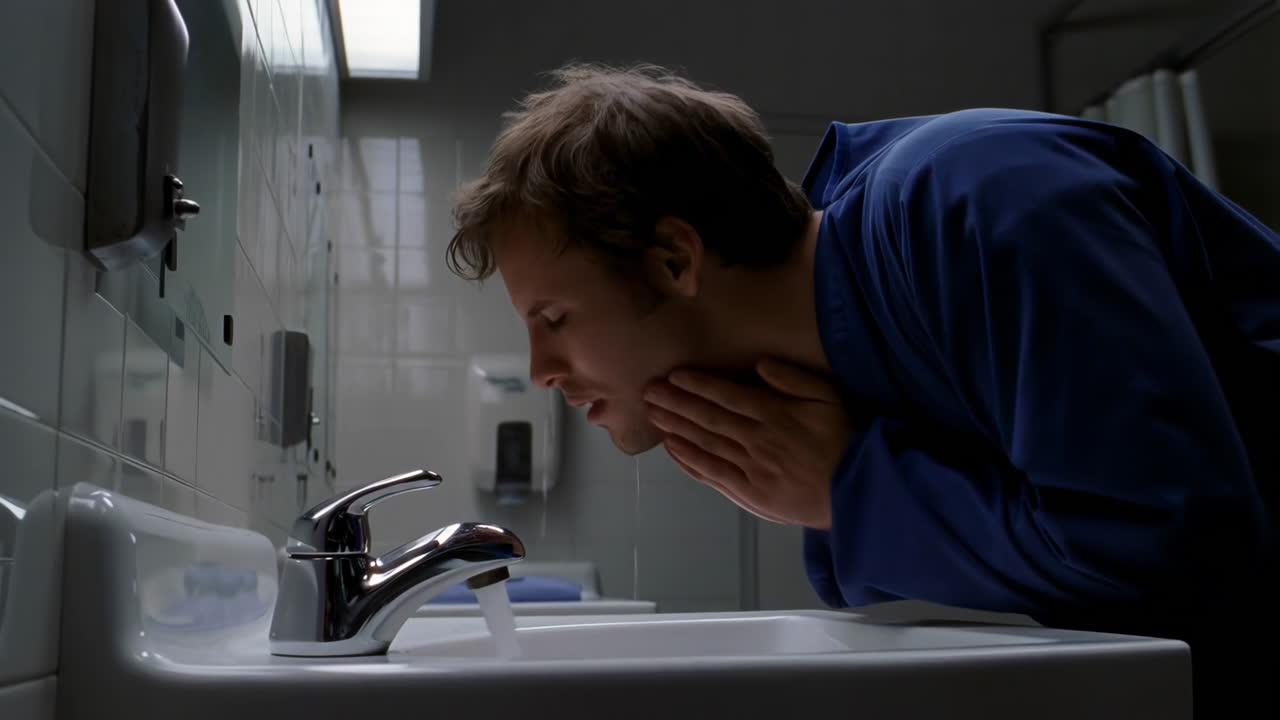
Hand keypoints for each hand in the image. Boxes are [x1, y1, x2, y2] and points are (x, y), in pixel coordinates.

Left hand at [644, 358, 852, 528]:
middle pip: (709, 418)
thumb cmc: (841, 439)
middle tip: (648, 390)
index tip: (674, 375)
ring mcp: (750, 468)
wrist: (854, 490)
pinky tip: (672, 447)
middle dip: (676, 402)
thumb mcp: (828, 398)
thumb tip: (760, 363)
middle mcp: (757, 440)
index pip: (728, 396)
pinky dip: (689, 460)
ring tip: (653, 413)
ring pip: (706, 443)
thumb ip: (794, 378)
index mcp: (775, 414)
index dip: (699, 385)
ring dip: (677, 427)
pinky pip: (712, 473)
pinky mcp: (749, 492)